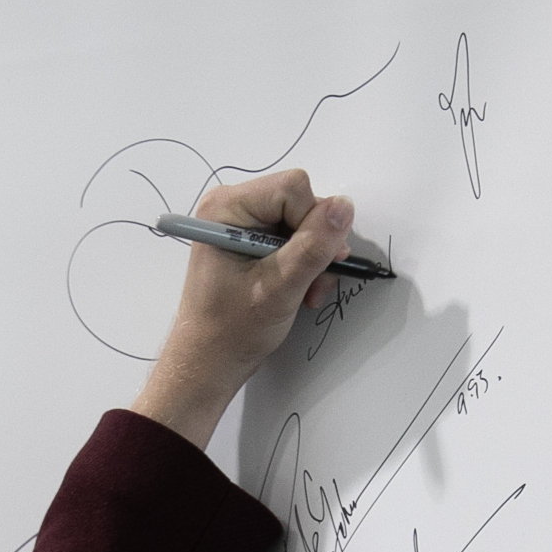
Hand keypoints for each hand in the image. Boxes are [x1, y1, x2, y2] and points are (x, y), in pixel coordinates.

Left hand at [127, 168, 354, 447]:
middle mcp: (232, 206)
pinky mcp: (250, 240)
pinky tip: (300, 290)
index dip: (314, 223)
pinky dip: (304, 263)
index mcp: (227, 207)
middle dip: (316, 242)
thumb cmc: (232, 331)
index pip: (294, 188)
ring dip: (313, 257)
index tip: (313, 265)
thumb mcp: (279, 288)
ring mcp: (241, 222)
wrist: (208, 363)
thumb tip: (344, 208)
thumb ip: (313, 246)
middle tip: (313, 284)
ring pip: (301, 220)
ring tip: (306, 293)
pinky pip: (292, 236)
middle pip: (300, 201)